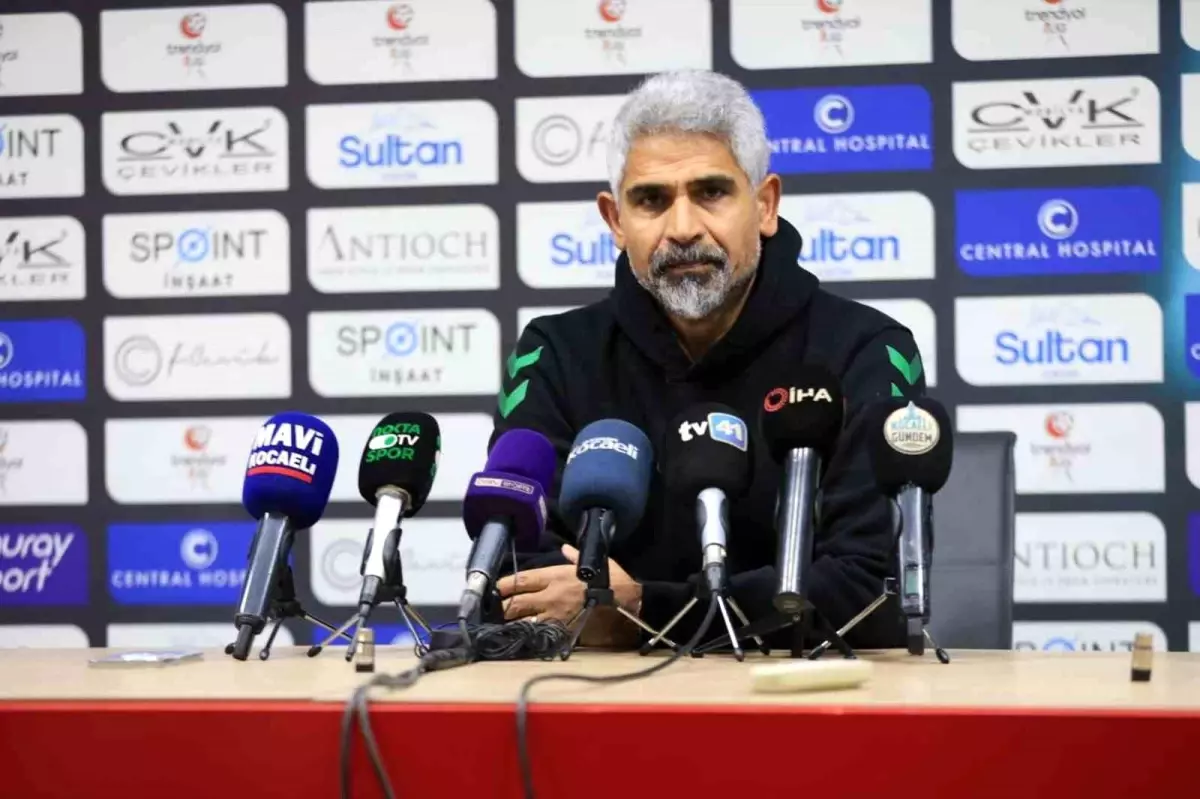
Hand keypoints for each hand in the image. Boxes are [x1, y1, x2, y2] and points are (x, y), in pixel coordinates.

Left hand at [495, 544, 642, 647]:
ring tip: (502, 625)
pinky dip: (530, 636)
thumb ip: (573, 556)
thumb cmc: (610, 579)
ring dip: (512, 623)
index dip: (504, 585)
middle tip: (494, 610)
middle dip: (503, 607)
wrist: (626, 601)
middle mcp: (550, 595)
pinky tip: (521, 638)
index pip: (522, 580)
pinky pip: (540, 635)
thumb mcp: (592, 562)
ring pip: (523, 621)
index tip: (493, 588)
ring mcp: (555, 615)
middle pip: (516, 603)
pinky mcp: (563, 631)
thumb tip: (565, 549)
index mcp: (554, 576)